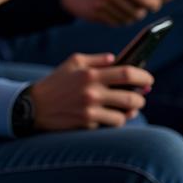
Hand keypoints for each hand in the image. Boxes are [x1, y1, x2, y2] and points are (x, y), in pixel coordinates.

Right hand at [29, 54, 152, 130]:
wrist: (34, 106)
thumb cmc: (56, 81)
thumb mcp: (72, 62)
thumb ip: (96, 59)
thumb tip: (116, 59)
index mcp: (90, 73)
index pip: (126, 73)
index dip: (143, 76)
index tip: (149, 79)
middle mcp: (92, 92)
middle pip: (131, 97)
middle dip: (141, 98)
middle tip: (141, 96)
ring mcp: (90, 110)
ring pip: (124, 114)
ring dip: (130, 111)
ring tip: (129, 107)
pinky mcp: (87, 124)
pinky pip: (112, 124)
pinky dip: (116, 120)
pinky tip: (114, 115)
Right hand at [59, 0, 182, 24]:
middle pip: (139, 10)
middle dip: (149, 8)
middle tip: (151, 3)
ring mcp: (102, 8)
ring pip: (130, 18)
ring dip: (137, 13)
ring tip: (137, 5)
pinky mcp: (98, 17)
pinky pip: (119, 23)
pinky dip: (125, 18)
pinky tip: (124, 11)